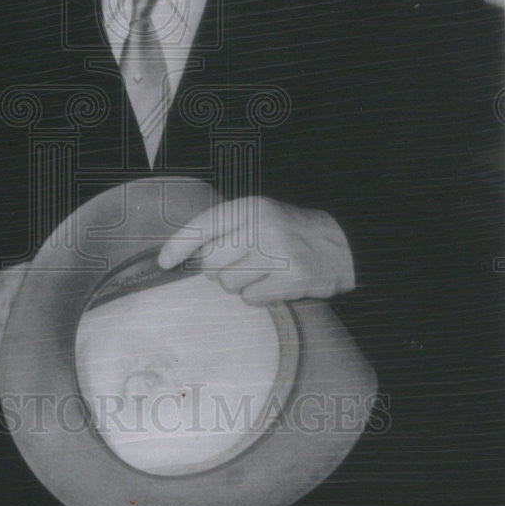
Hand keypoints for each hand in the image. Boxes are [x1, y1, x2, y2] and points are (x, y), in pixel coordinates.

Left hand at [157, 198, 353, 303]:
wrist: (339, 246)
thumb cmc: (289, 232)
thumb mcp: (258, 215)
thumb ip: (225, 229)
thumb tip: (181, 255)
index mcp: (250, 207)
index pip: (203, 226)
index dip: (179, 246)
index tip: (164, 262)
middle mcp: (262, 227)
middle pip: (211, 263)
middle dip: (217, 270)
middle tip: (239, 264)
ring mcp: (278, 254)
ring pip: (228, 283)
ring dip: (238, 284)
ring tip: (261, 272)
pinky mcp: (291, 279)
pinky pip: (251, 298)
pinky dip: (257, 296)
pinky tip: (273, 283)